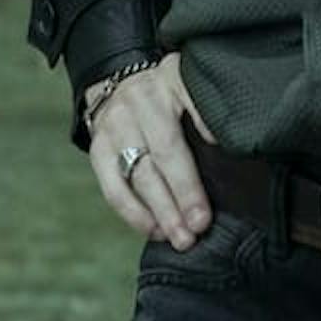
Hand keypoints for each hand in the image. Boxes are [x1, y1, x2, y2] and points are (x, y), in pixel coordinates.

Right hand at [85, 52, 215, 248]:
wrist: (122, 83)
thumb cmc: (172, 92)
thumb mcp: (195, 84)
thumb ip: (209, 109)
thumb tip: (224, 142)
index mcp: (170, 82)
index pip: (182, 133)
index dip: (193, 174)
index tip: (207, 204)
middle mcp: (139, 102)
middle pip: (161, 157)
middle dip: (181, 197)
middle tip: (199, 227)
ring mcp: (114, 126)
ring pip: (137, 176)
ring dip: (160, 212)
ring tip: (180, 238)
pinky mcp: (97, 149)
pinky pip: (113, 188)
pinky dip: (133, 213)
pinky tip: (154, 230)